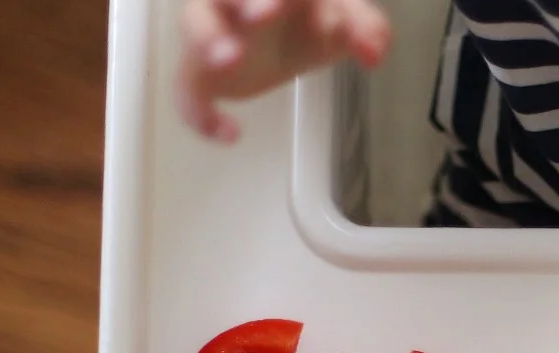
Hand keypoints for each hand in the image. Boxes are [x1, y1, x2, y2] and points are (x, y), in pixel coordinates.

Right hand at [177, 0, 390, 142]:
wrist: (280, 44)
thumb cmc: (306, 23)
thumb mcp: (345, 24)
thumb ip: (367, 29)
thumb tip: (373, 55)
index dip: (299, 0)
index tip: (329, 24)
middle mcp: (237, 0)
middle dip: (251, 1)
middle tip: (266, 15)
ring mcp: (214, 31)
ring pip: (195, 23)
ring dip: (209, 39)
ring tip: (230, 60)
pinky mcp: (198, 71)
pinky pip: (185, 91)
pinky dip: (200, 115)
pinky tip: (229, 133)